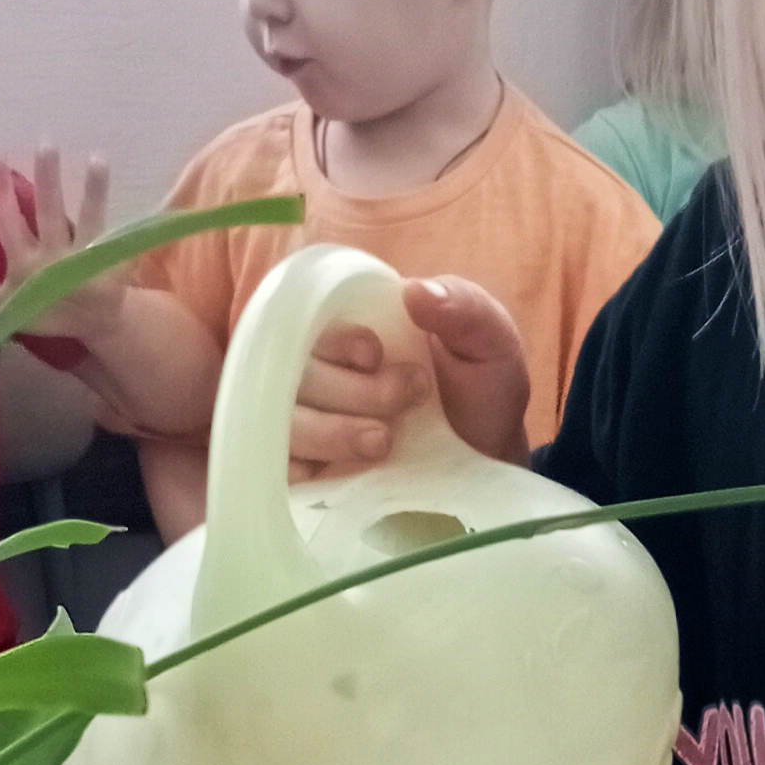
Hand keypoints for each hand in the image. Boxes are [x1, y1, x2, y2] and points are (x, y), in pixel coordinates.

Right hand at [0, 147, 112, 334]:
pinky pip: (117, 236)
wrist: (92, 324)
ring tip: (99, 157)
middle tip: (46, 143)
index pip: (6, 221)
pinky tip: (127, 189)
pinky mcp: (109, 264)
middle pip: (48, 214)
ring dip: (94, 192)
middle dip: (47, 181)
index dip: (0, 190)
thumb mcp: (1, 308)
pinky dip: (124, 217)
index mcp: (22, 264)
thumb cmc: (42, 307)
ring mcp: (83, 260)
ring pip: (87, 221)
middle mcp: (52, 259)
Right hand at [289, 277, 530, 481]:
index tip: (375, 355)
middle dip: (350, 389)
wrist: (486, 461)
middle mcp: (318, 370)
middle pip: (294, 373)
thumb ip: (463, 308)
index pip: (308, 319)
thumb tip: (415, 292)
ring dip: (329, 432)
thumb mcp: (488, 341)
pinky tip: (333, 472)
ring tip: (383, 442)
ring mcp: (307, 421)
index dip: (336, 340)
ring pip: (282, 421)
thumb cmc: (480, 391)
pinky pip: (275, 467)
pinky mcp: (305, 469)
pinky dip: (297, 469)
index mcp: (349, 328)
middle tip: (409, 398)